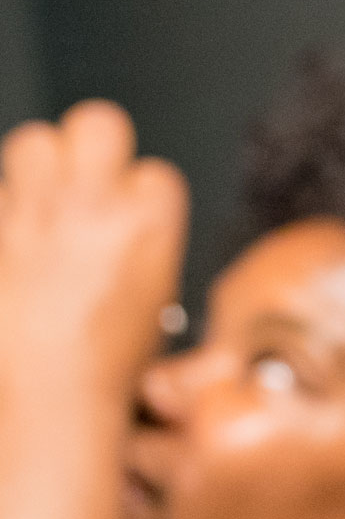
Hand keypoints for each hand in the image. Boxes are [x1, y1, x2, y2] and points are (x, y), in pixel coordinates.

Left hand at [0, 101, 187, 397]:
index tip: (131, 221)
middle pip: (97, 122)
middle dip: (93, 146)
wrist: (51, 396)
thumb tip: (129, 226)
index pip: (154, 172)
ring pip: (33, 141)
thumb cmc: (106, 364)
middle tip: (86, 181)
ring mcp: (35, 215)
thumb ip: (144, 247)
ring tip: (41, 204)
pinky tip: (13, 242)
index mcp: (149, 224)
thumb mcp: (156, 301)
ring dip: (38, 167)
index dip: (140, 196)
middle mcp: (93, 207)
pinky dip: (3, 213)